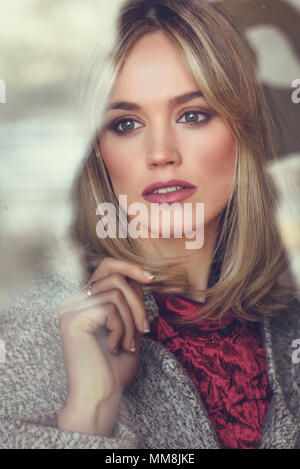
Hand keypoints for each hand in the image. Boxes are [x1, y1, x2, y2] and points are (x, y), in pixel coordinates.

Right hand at [57, 257, 153, 410]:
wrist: (101, 396)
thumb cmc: (114, 368)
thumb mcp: (128, 327)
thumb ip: (130, 303)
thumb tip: (139, 277)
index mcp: (83, 302)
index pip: (105, 267)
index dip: (129, 267)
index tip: (151, 278)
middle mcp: (72, 301)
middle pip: (114, 277)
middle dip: (137, 302)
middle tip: (145, 329)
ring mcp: (70, 309)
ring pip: (116, 293)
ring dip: (131, 319)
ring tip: (128, 343)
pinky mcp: (72, 319)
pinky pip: (109, 308)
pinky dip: (121, 327)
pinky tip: (116, 346)